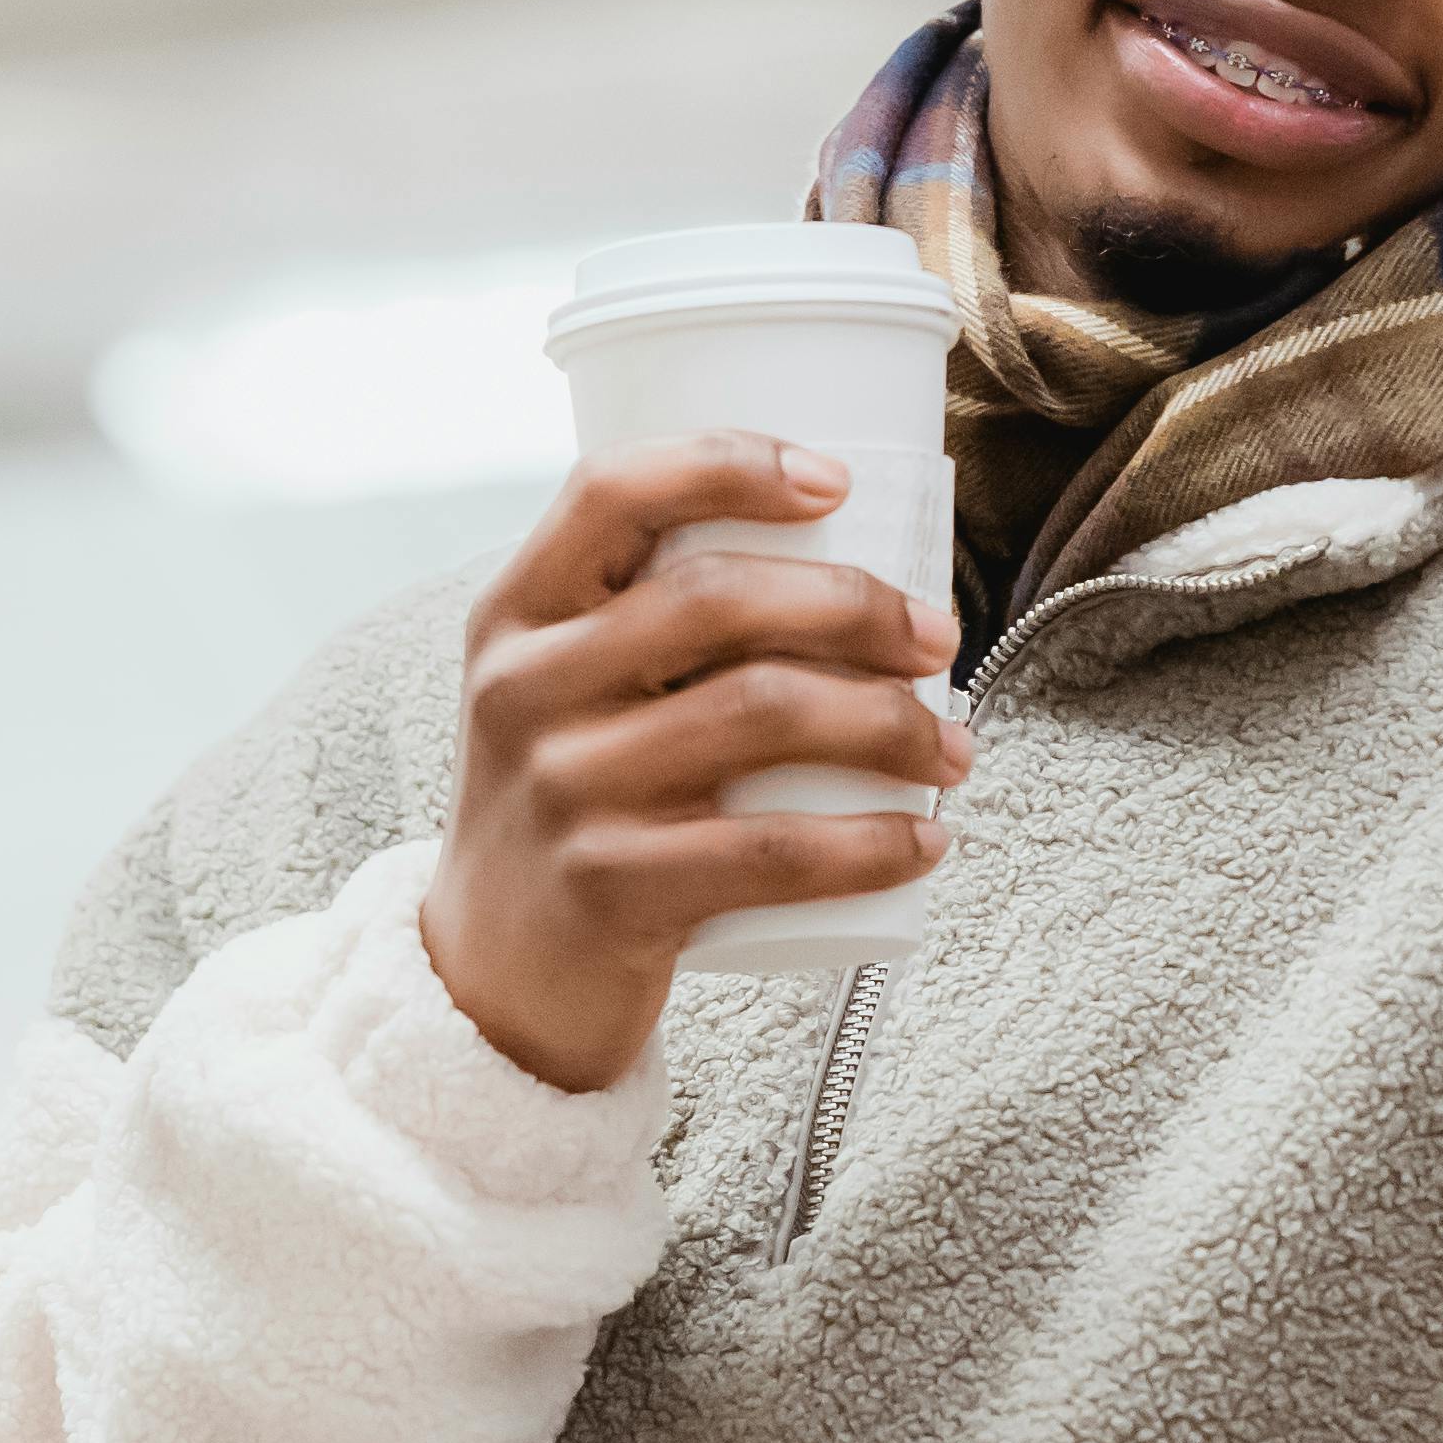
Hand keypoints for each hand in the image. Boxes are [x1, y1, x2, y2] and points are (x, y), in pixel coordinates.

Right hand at [422, 437, 968, 1091]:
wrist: (491, 978)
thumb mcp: (558, 693)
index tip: (834, 482)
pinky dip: (871, 843)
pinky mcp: (608, 890)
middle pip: (717, 600)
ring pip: (763, 714)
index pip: (613, 491)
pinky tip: (923, 840)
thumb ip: (645, 621)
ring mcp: (562, 790)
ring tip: (951, 747)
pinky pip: (771, 850)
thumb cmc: (567, 806)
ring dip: (891, 723)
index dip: (730, 465)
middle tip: (935, 639)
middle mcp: (525, 688)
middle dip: (856, 607)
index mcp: (516, 613)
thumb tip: (846, 558)